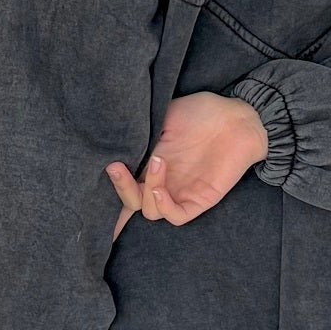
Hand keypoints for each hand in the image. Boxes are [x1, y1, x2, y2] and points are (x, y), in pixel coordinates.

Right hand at [107, 91, 268, 232]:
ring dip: (145, 189)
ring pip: (149, 211)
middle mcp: (163, 182)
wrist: (237, 117)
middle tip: (115, 167)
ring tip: (157, 161)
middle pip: (131, 204)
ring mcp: (181, 192)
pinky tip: (158, 188)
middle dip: (120, 190)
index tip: (93, 184)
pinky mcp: (200, 200)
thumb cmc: (202, 112)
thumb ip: (141, 129)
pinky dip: (162, 206)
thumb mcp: (164, 116)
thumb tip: (114, 134)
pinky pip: (175, 216)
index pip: (126, 188)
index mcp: (151, 164)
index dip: (109, 194)